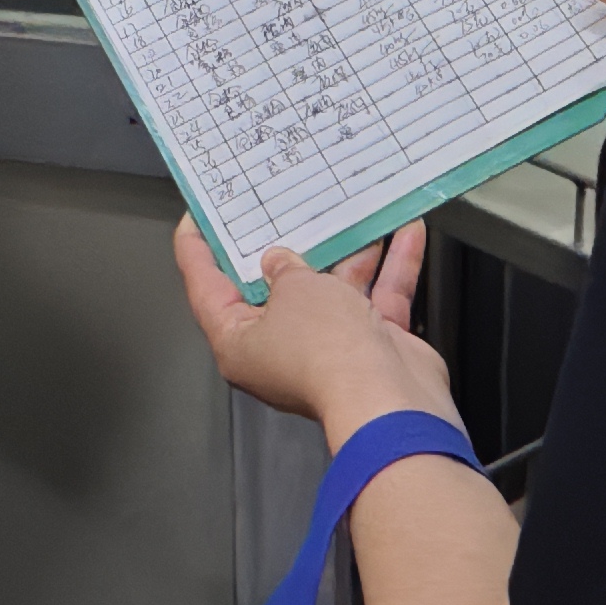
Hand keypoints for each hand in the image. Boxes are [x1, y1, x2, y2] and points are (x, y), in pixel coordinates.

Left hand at [171, 219, 456, 444]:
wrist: (388, 400)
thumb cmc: (328, 355)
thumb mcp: (294, 289)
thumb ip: (284, 268)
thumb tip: (281, 262)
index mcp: (238, 341)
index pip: (205, 287)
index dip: (197, 248)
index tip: (198, 216)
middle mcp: (278, 347)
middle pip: (274, 287)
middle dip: (285, 244)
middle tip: (278, 205)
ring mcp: (326, 348)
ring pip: (333, 289)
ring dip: (351, 251)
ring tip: (354, 211)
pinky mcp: (369, 346)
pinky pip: (376, 299)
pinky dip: (392, 268)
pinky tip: (407, 234)